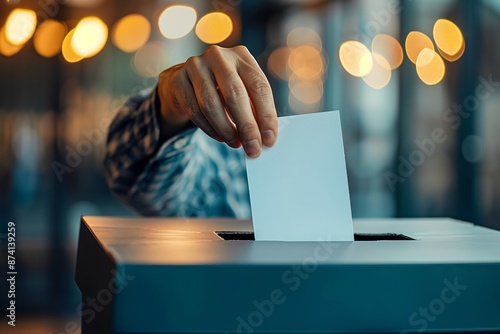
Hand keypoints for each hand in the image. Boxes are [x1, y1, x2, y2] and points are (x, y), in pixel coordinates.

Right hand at [157, 45, 277, 157]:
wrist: (184, 82)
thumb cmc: (221, 90)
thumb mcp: (242, 92)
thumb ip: (254, 110)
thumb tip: (265, 137)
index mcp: (242, 56)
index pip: (259, 86)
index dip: (266, 115)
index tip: (269, 139)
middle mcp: (219, 56)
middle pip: (235, 94)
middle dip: (247, 126)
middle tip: (253, 148)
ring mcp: (195, 65)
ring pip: (212, 105)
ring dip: (226, 130)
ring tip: (236, 144)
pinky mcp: (178, 80)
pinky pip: (194, 110)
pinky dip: (209, 128)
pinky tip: (220, 137)